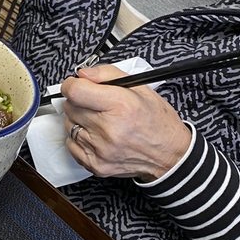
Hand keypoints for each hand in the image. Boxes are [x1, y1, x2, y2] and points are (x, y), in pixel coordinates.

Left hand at [60, 64, 191, 180]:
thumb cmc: (157, 121)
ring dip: (79, 119)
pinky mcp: (96, 165)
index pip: (75, 91)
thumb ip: (107, 74)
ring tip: (100, 120)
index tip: (77, 84)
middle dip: (79, 101)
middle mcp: (109, 130)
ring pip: (69, 125)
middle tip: (95, 103)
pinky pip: (71, 145)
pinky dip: (80, 138)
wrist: (169, 155)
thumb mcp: (139, 87)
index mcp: (120, 106)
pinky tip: (96, 135)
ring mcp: (101, 150)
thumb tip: (82, 74)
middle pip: (70, 107)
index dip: (72, 84)